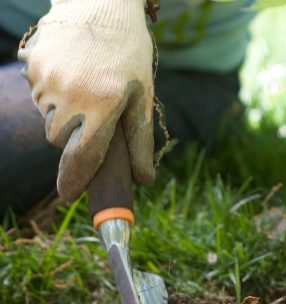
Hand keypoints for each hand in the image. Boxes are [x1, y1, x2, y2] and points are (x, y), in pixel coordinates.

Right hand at [18, 0, 154, 200]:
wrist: (101, 4)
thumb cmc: (129, 52)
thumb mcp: (142, 95)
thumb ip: (140, 140)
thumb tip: (144, 180)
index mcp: (102, 104)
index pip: (83, 155)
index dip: (75, 179)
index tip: (70, 196)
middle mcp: (69, 95)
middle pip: (61, 140)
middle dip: (76, 137)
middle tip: (94, 115)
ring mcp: (46, 79)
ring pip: (49, 119)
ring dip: (64, 115)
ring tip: (86, 87)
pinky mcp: (33, 66)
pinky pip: (39, 95)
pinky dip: (54, 94)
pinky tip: (72, 73)